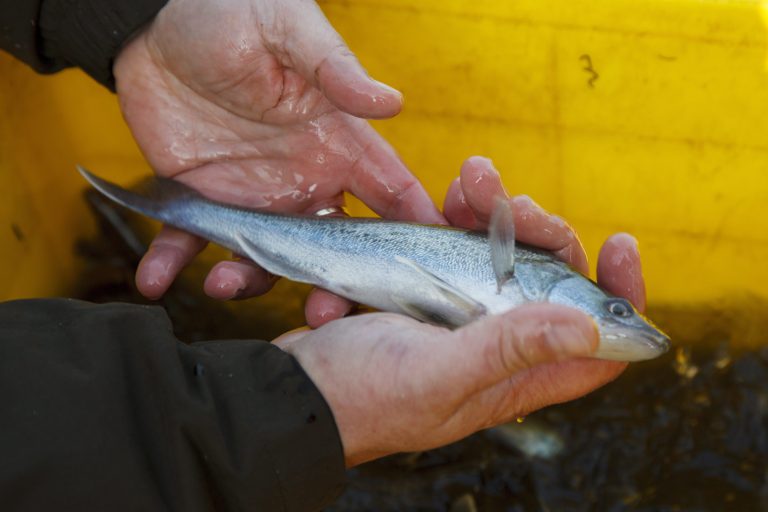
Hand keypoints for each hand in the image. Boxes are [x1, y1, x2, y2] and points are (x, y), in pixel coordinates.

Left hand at [112, 0, 443, 324]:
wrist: (153, 20)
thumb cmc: (231, 11)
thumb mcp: (287, 30)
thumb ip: (334, 69)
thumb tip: (391, 103)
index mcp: (338, 142)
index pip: (389, 191)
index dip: (411, 230)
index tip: (423, 272)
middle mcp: (303, 178)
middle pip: (332, 248)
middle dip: (333, 286)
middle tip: (323, 315)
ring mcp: (253, 195)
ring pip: (265, 257)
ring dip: (249, 282)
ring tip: (221, 285)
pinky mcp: (201, 198)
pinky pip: (192, 240)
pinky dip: (173, 263)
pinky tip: (156, 278)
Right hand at [275, 157, 644, 466]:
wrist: (291, 389)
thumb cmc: (359, 397)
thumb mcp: (437, 374)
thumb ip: (509, 350)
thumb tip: (591, 326)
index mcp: (514, 375)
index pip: (596, 344)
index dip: (618, 296)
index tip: (617, 243)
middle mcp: (495, 346)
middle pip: (546, 282)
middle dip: (537, 231)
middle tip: (508, 197)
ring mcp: (457, 318)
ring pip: (498, 257)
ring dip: (489, 213)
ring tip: (467, 180)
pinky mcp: (422, 297)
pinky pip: (451, 250)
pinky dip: (445, 222)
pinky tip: (431, 205)